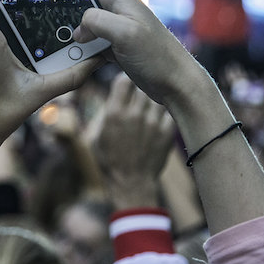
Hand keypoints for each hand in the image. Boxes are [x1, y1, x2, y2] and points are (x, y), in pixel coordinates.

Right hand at [70, 0, 210, 108]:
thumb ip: (97, 22)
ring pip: (78, 12)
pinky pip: (84, 34)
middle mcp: (112, 2)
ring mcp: (110, 22)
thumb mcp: (125, 34)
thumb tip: (77, 28)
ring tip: (43, 23)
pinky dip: (73, 40)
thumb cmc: (158, 56)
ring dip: (63, 18)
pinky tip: (63, 48)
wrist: (175, 84)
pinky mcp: (109, 40)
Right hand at [85, 73, 173, 207]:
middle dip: (140, 88)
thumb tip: (113, 95)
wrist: (131, 183)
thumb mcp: (95, 135)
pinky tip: (157, 118)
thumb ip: (104, 113)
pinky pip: (169, 111)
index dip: (124, 81)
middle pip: (142, 86)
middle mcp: (134, 115)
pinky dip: (164, 112)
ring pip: (157, 97)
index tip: (126, 85)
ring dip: (153, 99)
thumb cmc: (109, 159)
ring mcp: (152, 123)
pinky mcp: (166, 132)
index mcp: (114, 113)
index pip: (123, 80)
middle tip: (140, 93)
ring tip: (149, 107)